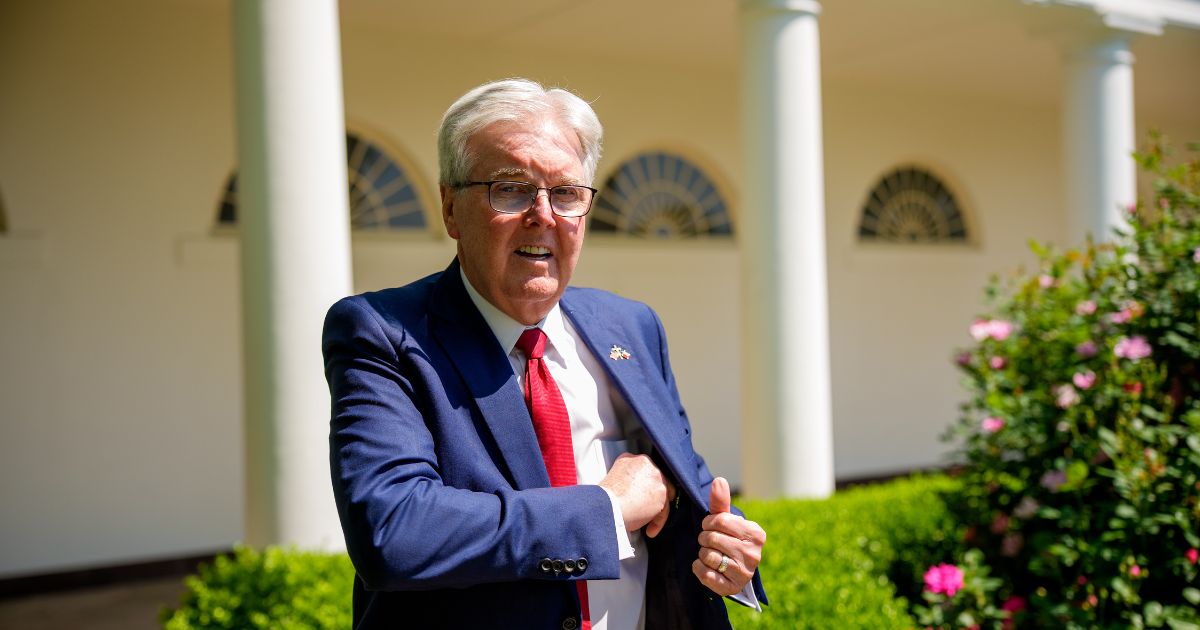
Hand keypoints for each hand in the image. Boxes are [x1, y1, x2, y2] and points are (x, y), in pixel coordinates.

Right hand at [599, 453, 675, 536]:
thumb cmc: (605, 500)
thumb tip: (635, 493)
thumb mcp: (613, 479)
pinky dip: (658, 522)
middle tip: (648, 510)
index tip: (641, 496)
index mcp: (630, 459)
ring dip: (656, 512)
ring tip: (647, 525)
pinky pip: (664, 509)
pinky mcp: (662, 491)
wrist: (607, 506)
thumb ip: (628, 480)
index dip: (645, 485)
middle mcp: (645, 463)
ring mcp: (655, 476)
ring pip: (662, 495)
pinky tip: (650, 530)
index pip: (645, 471)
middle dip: (654, 497)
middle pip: (657, 480)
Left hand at [692, 477, 765, 595]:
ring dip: (702, 553)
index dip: (709, 522)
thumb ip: (720, 501)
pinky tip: (708, 567)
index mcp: (755, 533)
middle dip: (704, 538)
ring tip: (712, 554)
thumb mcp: (726, 520)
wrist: (735, 570)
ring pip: (707, 555)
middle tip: (710, 542)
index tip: (712, 527)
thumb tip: (719, 480)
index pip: (719, 520)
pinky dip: (699, 569)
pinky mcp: (732, 587)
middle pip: (711, 538)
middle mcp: (753, 554)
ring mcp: (744, 572)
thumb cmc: (729, 538)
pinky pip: (705, 574)